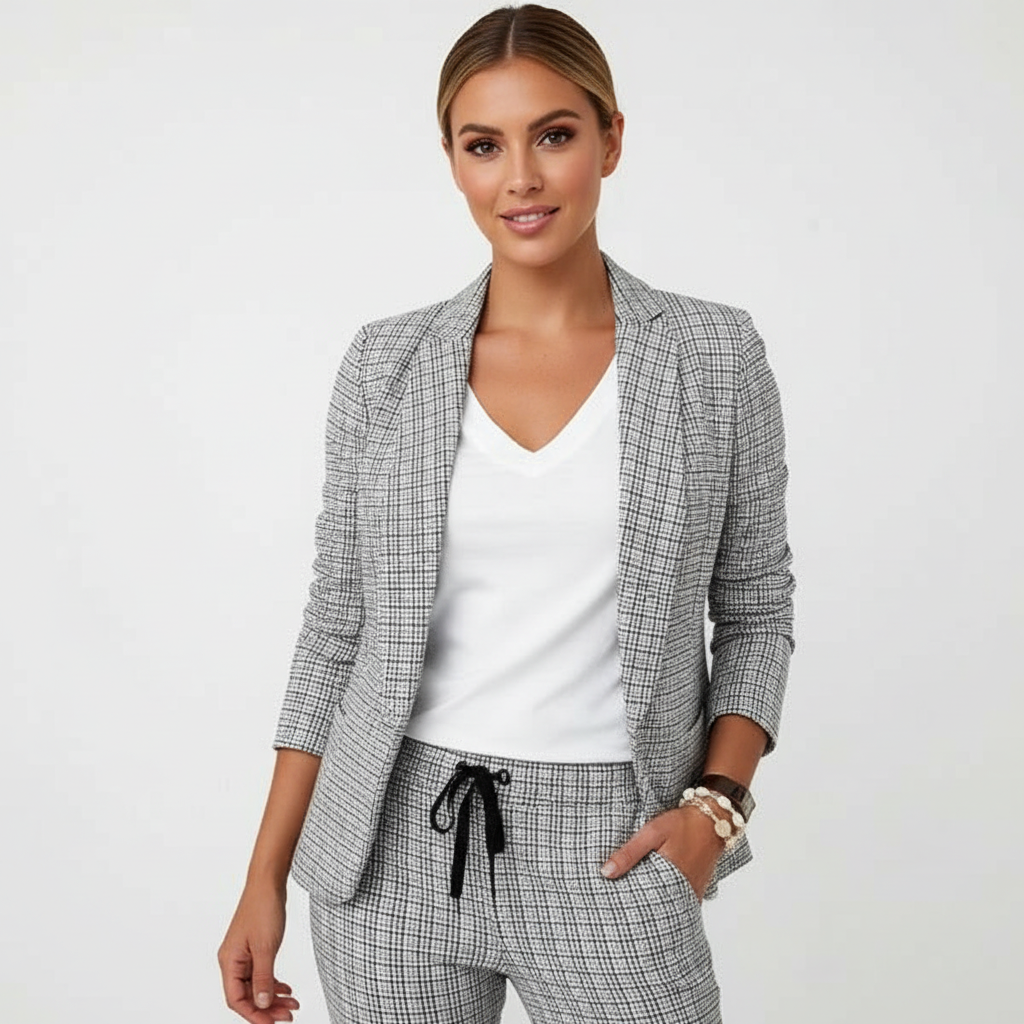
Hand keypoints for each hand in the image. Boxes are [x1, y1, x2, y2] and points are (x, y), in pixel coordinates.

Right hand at [218, 880, 300, 1021]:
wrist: (268, 883)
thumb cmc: (263, 908)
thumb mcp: (266, 947)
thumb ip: (263, 978)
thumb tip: (262, 1004)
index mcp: (229, 962)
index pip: (236, 1000)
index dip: (254, 1015)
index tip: (272, 1023)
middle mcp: (233, 961)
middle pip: (247, 996)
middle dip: (267, 1008)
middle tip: (289, 1016)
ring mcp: (243, 955)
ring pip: (256, 986)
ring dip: (273, 997)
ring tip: (292, 1004)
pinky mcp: (254, 949)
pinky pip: (261, 974)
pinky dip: (273, 983)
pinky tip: (286, 989)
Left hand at [600, 804, 724, 901]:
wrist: (713, 820)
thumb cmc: (683, 824)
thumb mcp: (652, 832)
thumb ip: (630, 853)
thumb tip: (606, 872)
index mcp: (669, 879)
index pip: (644, 905)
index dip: (629, 908)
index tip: (614, 909)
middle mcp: (683, 891)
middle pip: (657, 910)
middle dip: (641, 911)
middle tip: (623, 912)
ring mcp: (692, 893)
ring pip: (670, 907)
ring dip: (656, 906)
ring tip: (637, 908)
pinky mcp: (698, 889)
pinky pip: (681, 902)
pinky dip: (670, 901)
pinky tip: (658, 896)